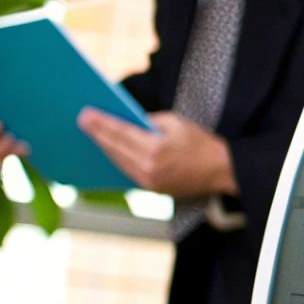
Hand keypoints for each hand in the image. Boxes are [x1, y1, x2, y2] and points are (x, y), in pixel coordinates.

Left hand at [78, 108, 238, 197]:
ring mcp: (149, 182)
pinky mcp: (151, 189)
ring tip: (91, 133)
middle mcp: (150, 168)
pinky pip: (127, 171)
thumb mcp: (177, 122)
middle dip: (97, 133)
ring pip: (118, 161)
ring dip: (104, 147)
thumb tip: (127, 120)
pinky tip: (108, 148)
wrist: (221, 170)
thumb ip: (149, 120)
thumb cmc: (201, 142)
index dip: (101, 123)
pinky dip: (117, 158)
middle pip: (115, 148)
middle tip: (81, 121)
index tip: (85, 114)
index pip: (121, 133)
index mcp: (157, 149)